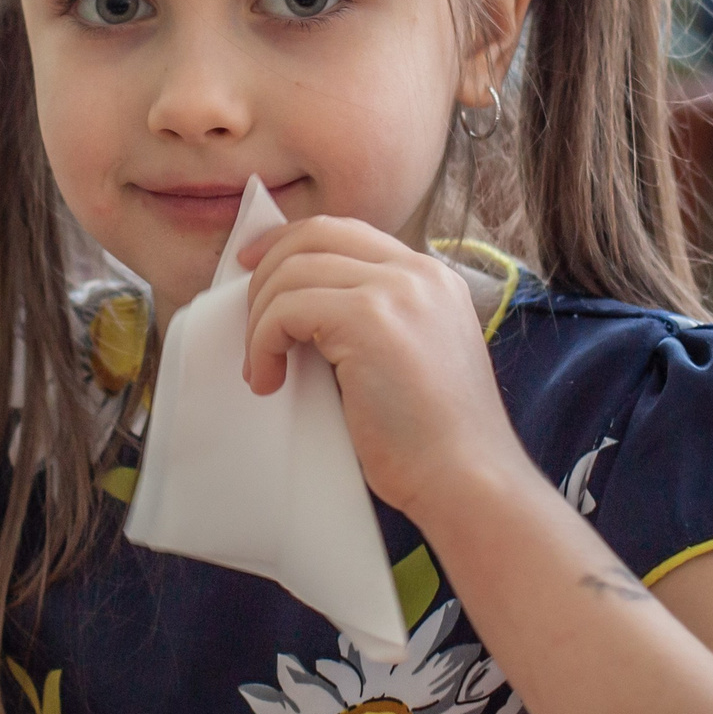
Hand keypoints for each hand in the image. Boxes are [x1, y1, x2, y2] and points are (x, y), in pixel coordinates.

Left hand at [238, 217, 522, 521]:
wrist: (467, 481)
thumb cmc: (432, 443)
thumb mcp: (409, 359)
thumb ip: (371, 322)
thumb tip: (297, 312)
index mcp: (433, 279)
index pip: (348, 232)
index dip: (292, 244)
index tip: (256, 270)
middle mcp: (419, 272)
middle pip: (316, 233)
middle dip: (266, 267)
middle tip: (244, 314)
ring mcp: (397, 290)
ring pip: (293, 270)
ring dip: (261, 319)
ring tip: (263, 368)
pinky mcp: (369, 318)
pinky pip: (286, 308)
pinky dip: (263, 342)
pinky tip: (268, 380)